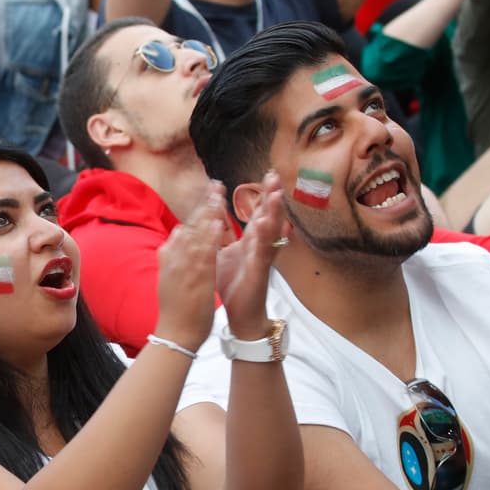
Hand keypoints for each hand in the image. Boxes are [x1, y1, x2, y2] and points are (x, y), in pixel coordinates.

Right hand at [153, 180, 225, 351]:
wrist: (174, 335)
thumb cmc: (175, 311)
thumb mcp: (168, 278)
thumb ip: (172, 256)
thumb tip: (174, 237)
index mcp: (171, 260)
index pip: (184, 229)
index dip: (196, 211)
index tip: (206, 195)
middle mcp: (176, 261)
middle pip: (190, 227)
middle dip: (203, 205)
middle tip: (215, 185)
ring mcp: (185, 269)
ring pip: (198, 236)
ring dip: (209, 215)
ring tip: (218, 196)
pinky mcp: (196, 279)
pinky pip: (205, 255)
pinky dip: (212, 238)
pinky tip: (220, 225)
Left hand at [217, 170, 285, 338]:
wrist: (241, 314)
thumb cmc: (234, 285)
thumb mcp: (224, 255)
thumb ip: (222, 237)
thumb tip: (212, 220)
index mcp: (251, 241)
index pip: (258, 213)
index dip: (263, 195)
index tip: (268, 175)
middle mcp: (260, 246)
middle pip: (269, 216)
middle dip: (272, 196)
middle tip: (275, 175)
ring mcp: (262, 258)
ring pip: (270, 231)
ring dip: (274, 213)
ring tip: (276, 195)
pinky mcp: (261, 271)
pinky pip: (265, 252)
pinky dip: (266, 238)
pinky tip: (267, 224)